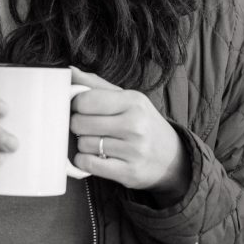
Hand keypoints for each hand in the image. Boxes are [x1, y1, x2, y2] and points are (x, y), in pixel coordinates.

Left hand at [69, 67, 190, 203]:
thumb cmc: (143, 124)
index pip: (86, 99)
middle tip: (87, 127)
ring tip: (97, 142)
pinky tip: (93, 156)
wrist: (172, 158)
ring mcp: (133, 150)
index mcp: (133, 101)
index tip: (80, 108)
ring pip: (83, 144)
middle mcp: (135, 125)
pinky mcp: (128, 172)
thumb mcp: (128, 99)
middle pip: (80, 123)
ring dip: (83, 144)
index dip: (76, 104)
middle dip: (77, 125)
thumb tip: (70, 71)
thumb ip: (97, 85)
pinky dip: (84, 161)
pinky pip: (89, 164)